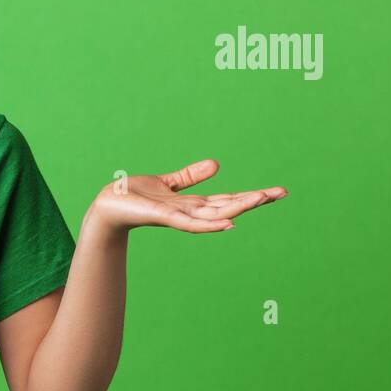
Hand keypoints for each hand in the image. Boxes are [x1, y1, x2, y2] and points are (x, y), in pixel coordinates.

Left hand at [91, 159, 285, 233]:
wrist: (109, 204)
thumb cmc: (135, 196)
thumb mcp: (168, 182)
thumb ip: (190, 176)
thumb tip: (217, 164)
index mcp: (193, 204)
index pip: (228, 198)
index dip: (251, 195)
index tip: (277, 191)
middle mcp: (190, 212)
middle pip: (228, 205)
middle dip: (254, 200)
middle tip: (282, 192)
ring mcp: (179, 216)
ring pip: (215, 213)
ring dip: (239, 207)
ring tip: (261, 199)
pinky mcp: (164, 217)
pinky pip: (190, 223)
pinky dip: (210, 225)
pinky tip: (229, 223)